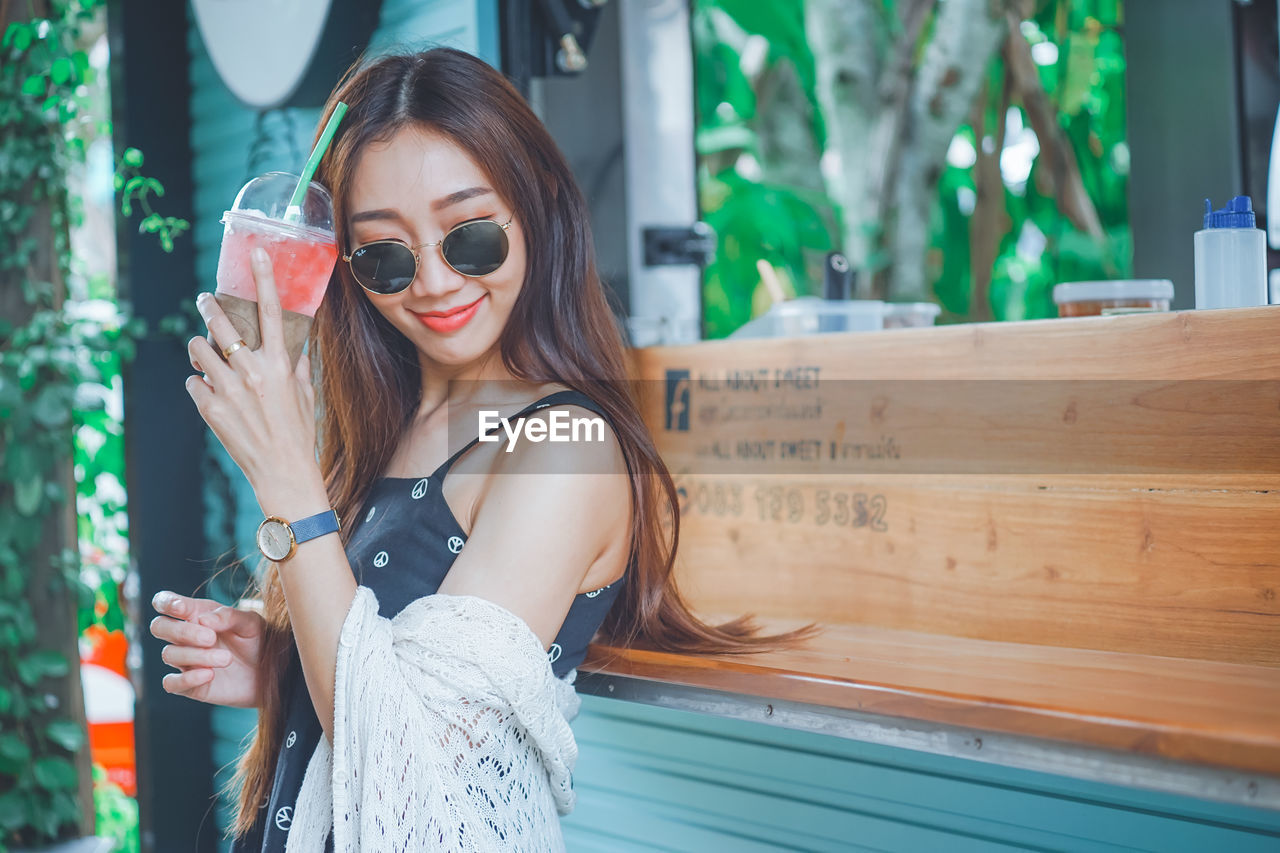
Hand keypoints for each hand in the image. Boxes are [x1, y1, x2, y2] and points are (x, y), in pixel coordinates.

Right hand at [151, 590, 263, 707]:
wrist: (269, 672)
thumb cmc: (256, 641)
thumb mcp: (251, 623)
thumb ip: (229, 616)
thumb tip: (202, 619)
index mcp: (197, 614)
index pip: (166, 603)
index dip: (166, 603)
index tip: (182, 609)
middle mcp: (185, 637)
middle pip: (159, 627)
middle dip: (182, 631)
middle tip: (211, 638)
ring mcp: (185, 661)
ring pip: (169, 654)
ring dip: (196, 656)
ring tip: (227, 658)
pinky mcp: (189, 685)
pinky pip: (171, 683)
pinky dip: (186, 679)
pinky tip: (209, 674)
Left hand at [186, 248, 322, 510]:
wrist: (282, 473)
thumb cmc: (300, 435)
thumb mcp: (305, 398)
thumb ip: (298, 370)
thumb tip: (297, 352)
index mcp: (280, 365)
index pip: (272, 311)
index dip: (264, 279)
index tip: (258, 253)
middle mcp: (252, 372)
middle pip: (220, 324)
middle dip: (208, 308)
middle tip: (204, 302)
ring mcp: (228, 390)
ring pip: (198, 350)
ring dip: (200, 349)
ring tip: (206, 356)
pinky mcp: (209, 408)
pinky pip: (194, 382)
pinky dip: (200, 385)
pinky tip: (211, 394)